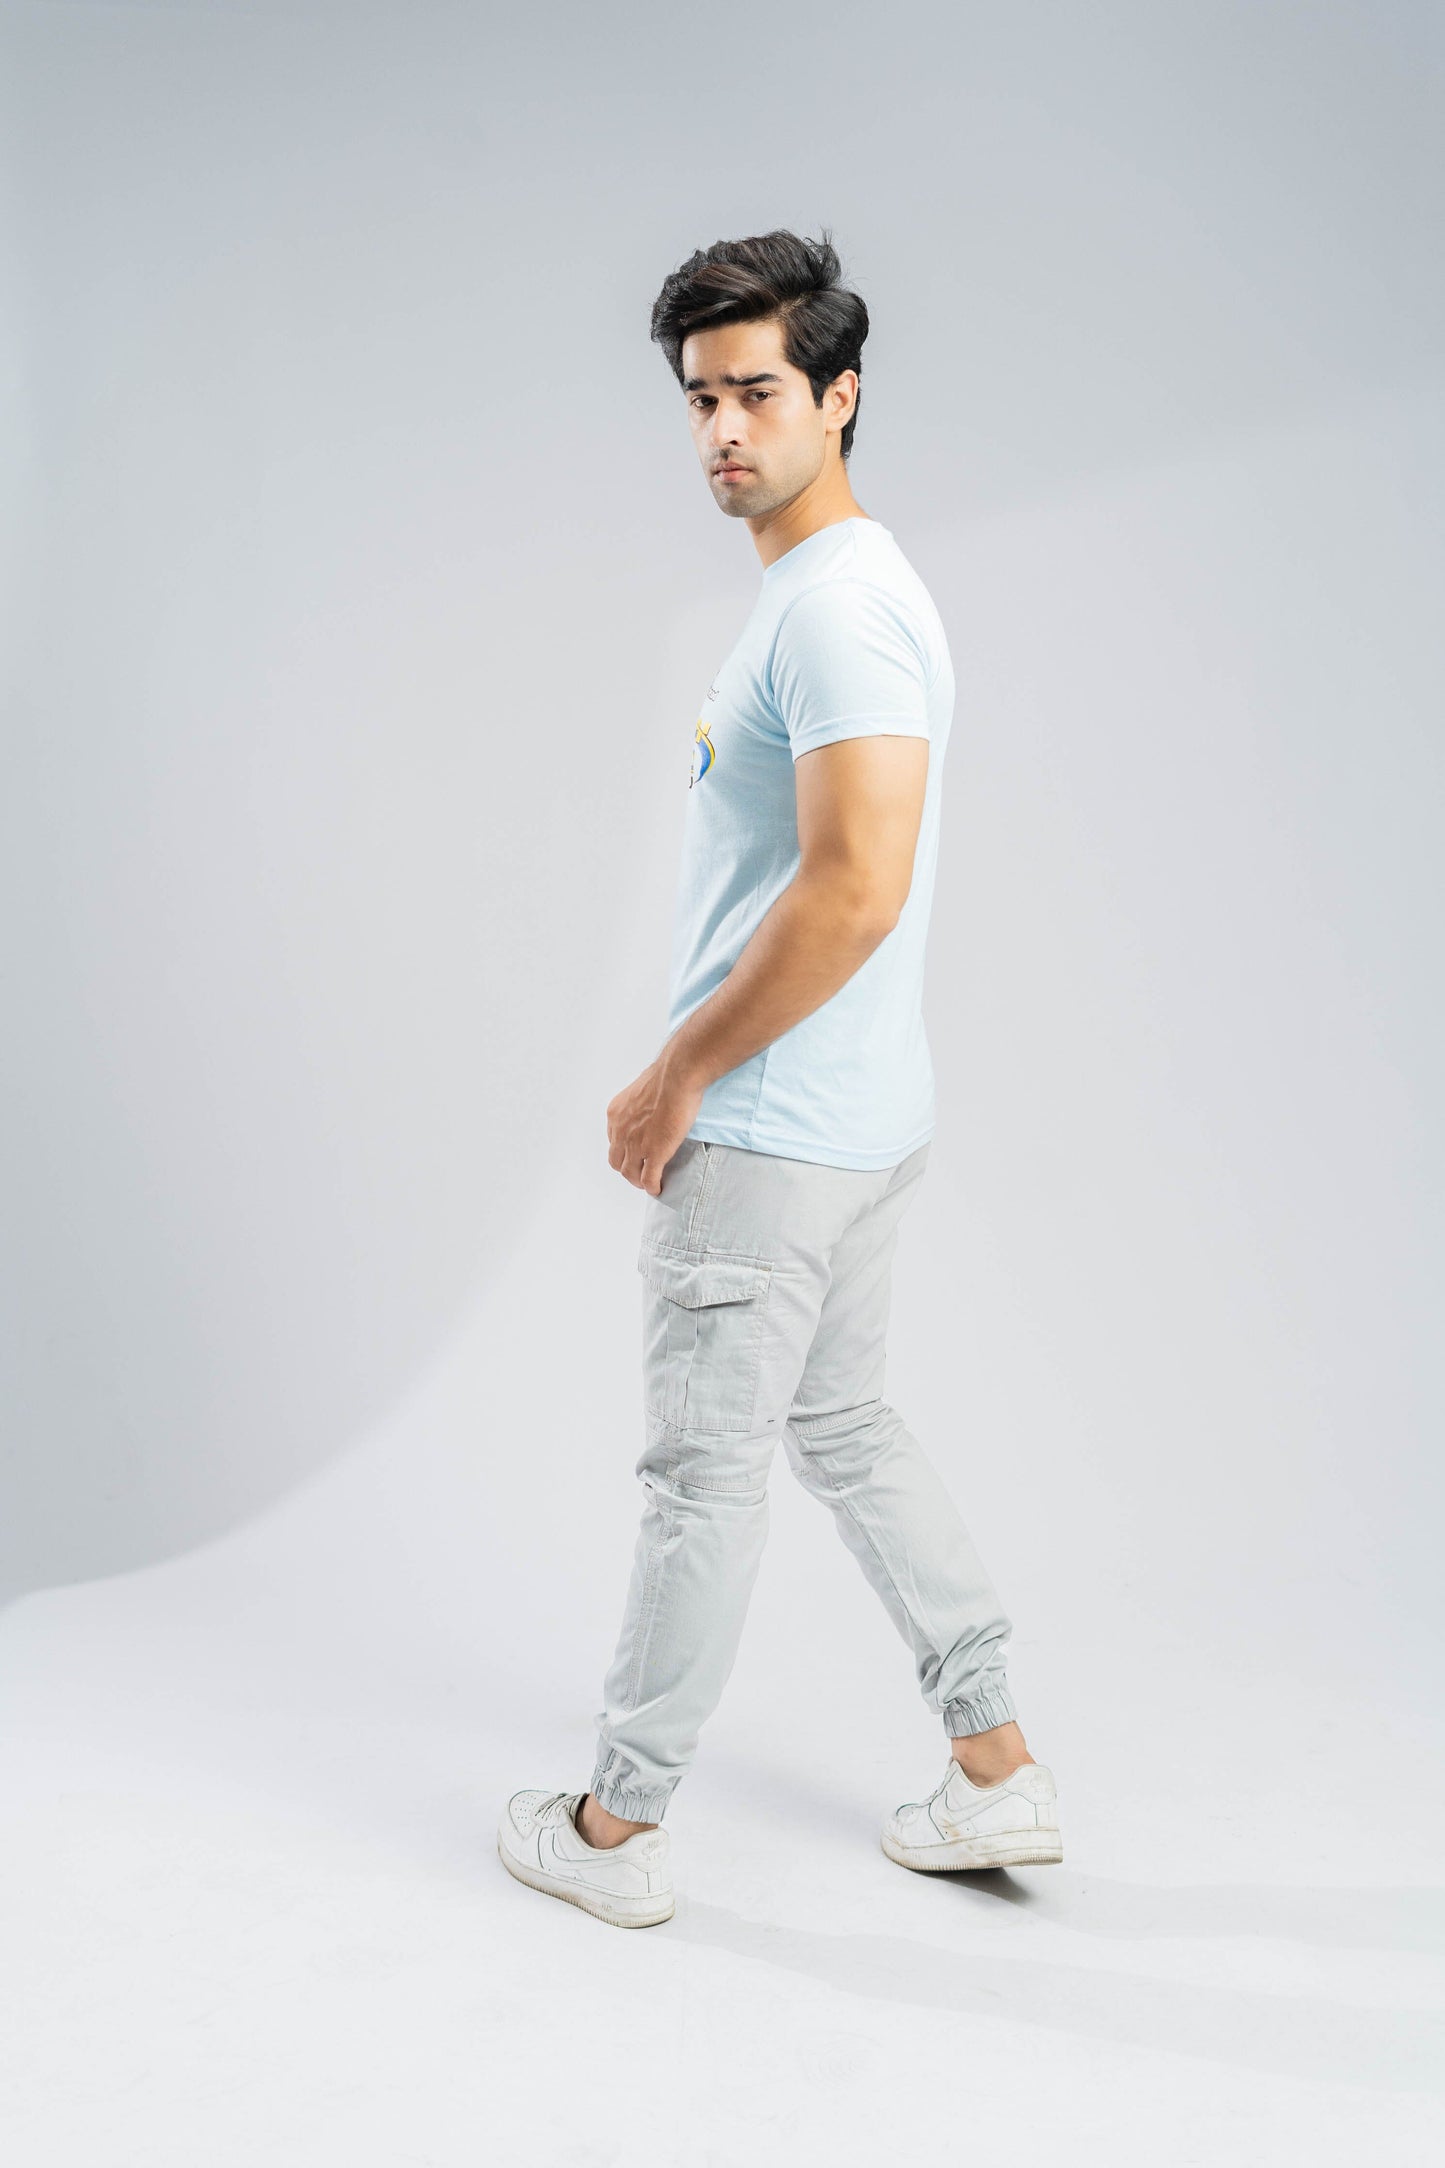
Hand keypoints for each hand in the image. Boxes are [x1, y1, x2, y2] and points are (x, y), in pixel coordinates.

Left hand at [606, 1055, 705, 1194]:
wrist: (677, 1077)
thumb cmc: (667, 1075)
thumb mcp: (643, 1087)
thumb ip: (643, 1100)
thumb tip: (653, 1101)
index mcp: (617, 1114)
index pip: (614, 1140)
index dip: (625, 1149)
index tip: (634, 1152)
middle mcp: (621, 1131)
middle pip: (617, 1161)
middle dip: (627, 1168)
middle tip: (639, 1171)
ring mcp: (636, 1144)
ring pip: (630, 1174)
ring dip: (639, 1181)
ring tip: (648, 1183)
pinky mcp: (654, 1153)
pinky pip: (649, 1178)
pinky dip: (652, 1187)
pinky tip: (658, 1189)